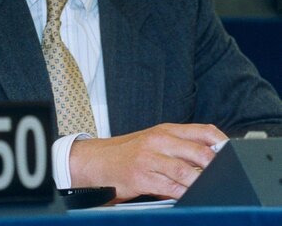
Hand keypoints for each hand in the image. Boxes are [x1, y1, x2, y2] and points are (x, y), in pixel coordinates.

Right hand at [69, 123, 226, 200]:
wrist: (95, 161)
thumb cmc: (126, 153)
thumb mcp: (153, 141)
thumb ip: (179, 146)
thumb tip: (212, 157)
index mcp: (164, 130)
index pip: (203, 131)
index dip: (222, 143)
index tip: (232, 155)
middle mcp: (158, 141)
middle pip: (200, 152)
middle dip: (216, 167)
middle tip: (224, 176)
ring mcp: (149, 159)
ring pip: (187, 172)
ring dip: (201, 184)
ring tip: (209, 189)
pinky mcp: (141, 177)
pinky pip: (170, 188)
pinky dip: (184, 194)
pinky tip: (189, 197)